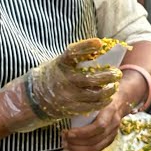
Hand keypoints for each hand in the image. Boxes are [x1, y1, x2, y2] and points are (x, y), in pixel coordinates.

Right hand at [4, 39, 121, 130]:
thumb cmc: (52, 75)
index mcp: (60, 64)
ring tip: (115, 86)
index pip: (73, 53)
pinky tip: (108, 98)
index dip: (86, 46)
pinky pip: (90, 106)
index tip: (99, 43)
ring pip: (94, 94)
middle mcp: (63, 79)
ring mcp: (67, 95)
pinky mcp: (70, 108)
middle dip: (108, 75)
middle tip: (117, 73)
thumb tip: (100, 49)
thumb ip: (76, 59)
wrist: (33, 97)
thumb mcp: (59, 63)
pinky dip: (102, 102)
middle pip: (90, 78)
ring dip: (108, 90)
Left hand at [63, 94, 130, 150]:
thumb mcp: (96, 90)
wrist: (121, 99)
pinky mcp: (110, 139)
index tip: (68, 132)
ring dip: (79, 150)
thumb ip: (84, 94)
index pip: (99, 126)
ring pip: (97, 147)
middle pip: (96, 140)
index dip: (83, 132)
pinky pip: (97, 150)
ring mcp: (113, 133)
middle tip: (63, 140)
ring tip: (65, 146)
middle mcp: (114, 123)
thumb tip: (65, 97)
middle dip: (78, 143)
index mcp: (110, 110)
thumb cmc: (104, 93)